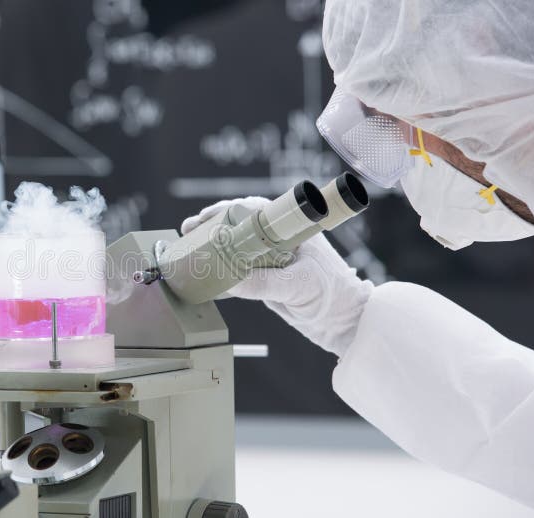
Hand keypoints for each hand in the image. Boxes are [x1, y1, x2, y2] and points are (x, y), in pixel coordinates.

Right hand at [181, 197, 373, 355]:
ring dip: (213, 247)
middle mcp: (279, 240)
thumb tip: (229, 281)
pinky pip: (238, 269)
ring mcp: (272, 259)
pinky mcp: (267, 279)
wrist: (346, 323)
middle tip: (188, 231)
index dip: (225, 211)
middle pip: (239, 225)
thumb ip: (264, 283)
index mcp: (291, 230)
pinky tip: (205, 274)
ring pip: (236, 246)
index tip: (204, 219)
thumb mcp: (297, 286)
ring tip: (189, 249)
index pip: (252, 210)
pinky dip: (221, 270)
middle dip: (212, 226)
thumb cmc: (333, 296)